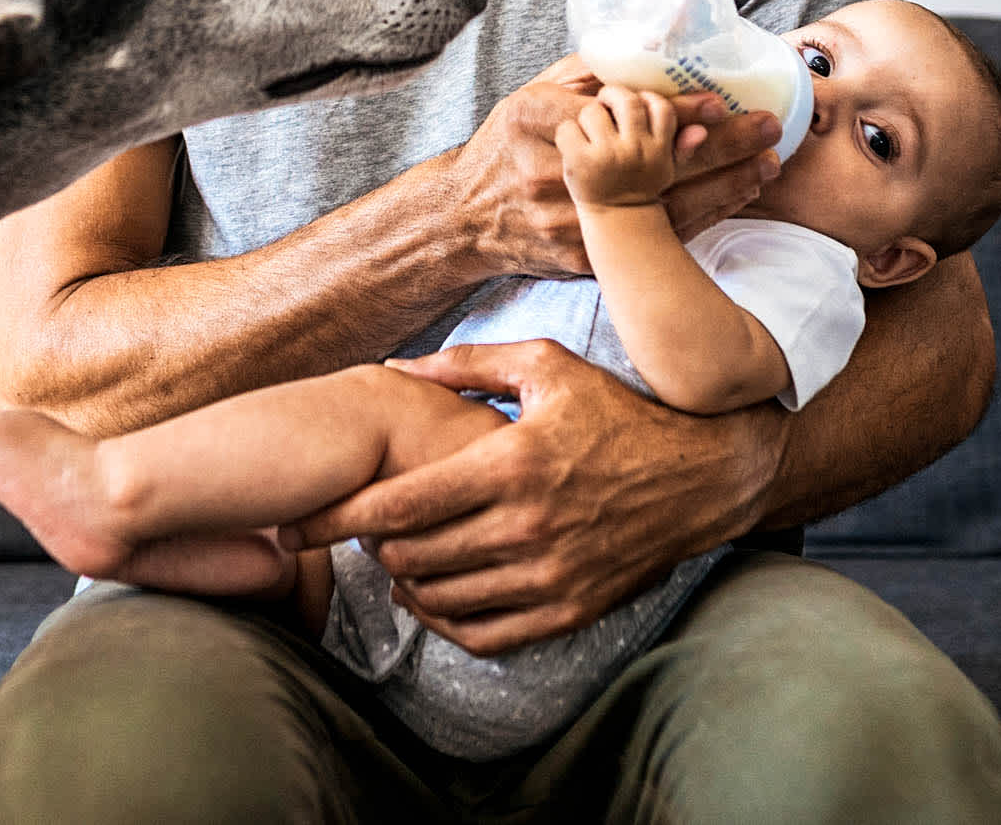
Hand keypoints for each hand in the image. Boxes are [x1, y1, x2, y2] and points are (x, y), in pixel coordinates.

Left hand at [284, 340, 782, 653]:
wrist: (701, 475)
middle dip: (368, 547)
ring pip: (442, 598)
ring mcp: (549, 574)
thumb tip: (396, 368)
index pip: (400, 504)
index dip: (338, 518)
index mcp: (512, 463)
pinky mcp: (569, 609)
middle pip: (411, 555)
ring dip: (403, 582)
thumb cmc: (618, 413)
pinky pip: (485, 635)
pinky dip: (444, 623)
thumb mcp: (547, 368)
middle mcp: (526, 526)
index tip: (298, 521)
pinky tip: (430, 599)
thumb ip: (468, 366)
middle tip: (351, 532)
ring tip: (389, 560)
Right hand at [430, 58, 779, 281]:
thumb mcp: (531, 95)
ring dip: (722, 185)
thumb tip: (645, 41)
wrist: (463, 219)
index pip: (614, 113)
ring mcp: (568, 221)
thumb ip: (585, 72)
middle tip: (767, 128)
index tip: (717, 101)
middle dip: (717, 145)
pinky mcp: (583, 257)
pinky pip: (653, 238)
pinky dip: (700, 216)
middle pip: (649, 162)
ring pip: (660, 205)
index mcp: (536, 121)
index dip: (670, 110)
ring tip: (768, 164)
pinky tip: (735, 196)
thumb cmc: (506, 145)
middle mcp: (551, 173)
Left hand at [556, 86, 679, 209]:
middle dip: (612, 95)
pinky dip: (568, 134)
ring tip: (591, 128)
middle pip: (626, 101)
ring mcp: (606, 155)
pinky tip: (574, 144)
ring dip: (588, 116)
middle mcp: (635, 151)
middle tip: (606, 101)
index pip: (662, 108)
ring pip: (592, 111)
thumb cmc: (637, 184)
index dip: (648, 98)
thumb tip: (700, 132)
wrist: (614, 219)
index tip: (639, 101)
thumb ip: (681, 146)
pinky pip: (568, 129)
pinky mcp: (579, 161)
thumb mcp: (664, 167)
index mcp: (658, 149)